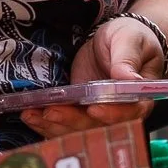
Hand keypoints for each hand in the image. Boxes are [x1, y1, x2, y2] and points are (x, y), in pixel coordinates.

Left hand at [22, 18, 161, 136]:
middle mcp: (117, 113)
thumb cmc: (130, 38)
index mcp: (138, 98)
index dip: (112, 114)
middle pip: (97, 126)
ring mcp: (95, 115)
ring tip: (32, 115)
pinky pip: (62, 124)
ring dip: (53, 125)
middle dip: (72, 122)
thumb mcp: (130, 40)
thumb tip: (128, 77)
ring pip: (77, 129)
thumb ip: (127, 58)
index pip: (130, 113)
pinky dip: (45, 122)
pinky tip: (29, 115)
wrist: (114, 41)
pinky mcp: (77, 112)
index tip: (94, 109)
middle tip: (51, 111)